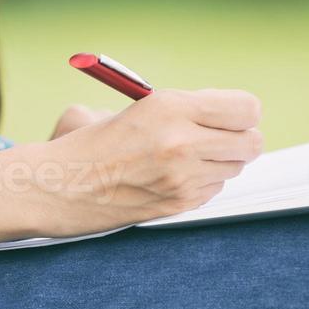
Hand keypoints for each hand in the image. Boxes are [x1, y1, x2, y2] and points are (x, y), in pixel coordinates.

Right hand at [24, 89, 263, 236]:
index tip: (231, 114)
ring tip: (186, 156)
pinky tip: (172, 177)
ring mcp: (182, 178)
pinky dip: (202, 183)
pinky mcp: (178, 204)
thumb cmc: (89, 141)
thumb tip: (225, 111)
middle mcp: (182, 142)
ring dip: (220, 162)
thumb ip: (186, 106)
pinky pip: (214, 190)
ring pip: (234, 168)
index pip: (247, 109)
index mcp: (171, 106)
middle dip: (240, 139)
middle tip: (220, 136)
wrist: (57, 185)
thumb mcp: (137, 105)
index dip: (243, 112)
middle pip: (251, 142)